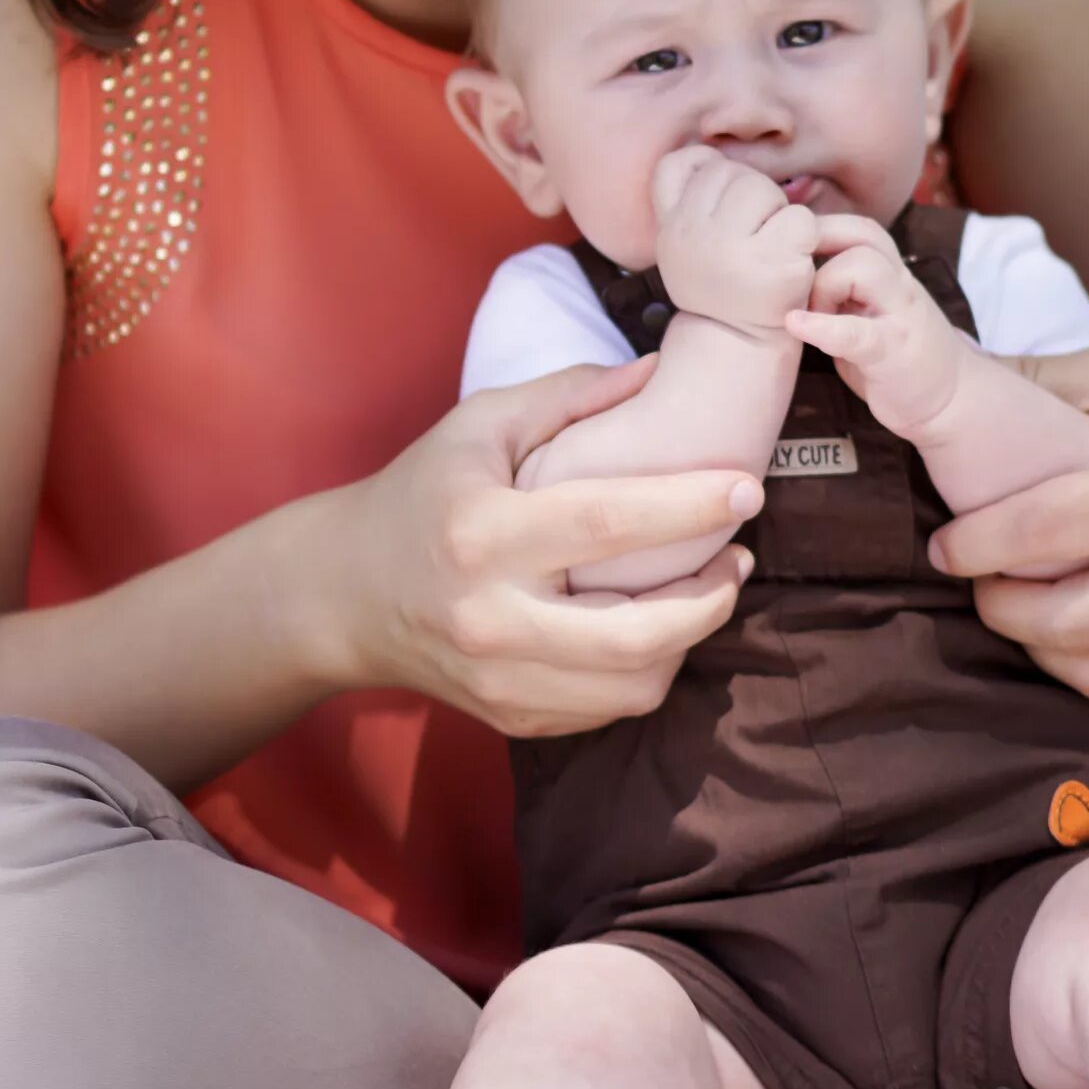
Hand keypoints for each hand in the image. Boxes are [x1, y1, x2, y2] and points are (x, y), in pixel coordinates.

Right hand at [337, 358, 761, 739]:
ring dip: (689, 638)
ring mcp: (501, 680)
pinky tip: (654, 625)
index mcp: (483, 535)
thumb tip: (655, 371)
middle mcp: (493, 618)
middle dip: (711, 597)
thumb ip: (569, 394)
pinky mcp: (511, 717)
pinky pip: (608, 708)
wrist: (341, 594)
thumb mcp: (478, 425)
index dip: (689, 508)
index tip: (747, 488)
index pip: (608, 524)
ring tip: (706, 591)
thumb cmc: (418, 495)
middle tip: (741, 556)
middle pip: (636, 633)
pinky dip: (648, 669)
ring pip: (634, 685)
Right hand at [651, 147, 816, 333]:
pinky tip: (791, 262)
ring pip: (765, 190)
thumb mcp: (683, 242)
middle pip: (732, 173)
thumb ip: (684, 195)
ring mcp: (732, 251)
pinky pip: (800, 219)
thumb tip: (708, 146)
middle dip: (752, 196)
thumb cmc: (720, 283)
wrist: (740, 344)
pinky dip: (805, 237)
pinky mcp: (774, 265)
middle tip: (753, 237)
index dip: (707, 172)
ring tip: (771, 247)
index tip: (721, 207)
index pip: (681, 162)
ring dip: (778, 213)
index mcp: (670, 228)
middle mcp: (693, 237)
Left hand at [791, 214, 962, 435]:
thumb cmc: (900, 357)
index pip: (863, 229)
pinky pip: (853, 331)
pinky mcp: (892, 354)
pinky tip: (795, 324)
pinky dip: (820, 326)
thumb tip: (792, 273)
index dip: (823, 227)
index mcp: (893, 277)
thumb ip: (845, 292)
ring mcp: (901, 317)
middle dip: (820, 242)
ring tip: (807, 313)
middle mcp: (900, 288)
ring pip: (863, 268)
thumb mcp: (874, 314)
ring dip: (823, 285)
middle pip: (865, 235)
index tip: (790, 248)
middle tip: (792, 273)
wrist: (954, 401)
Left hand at [924, 338, 1088, 704]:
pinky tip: (1074, 632)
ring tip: (1019, 607)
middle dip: (997, 606)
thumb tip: (946, 371)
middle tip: (977, 582)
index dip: (976, 546)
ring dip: (1037, 646)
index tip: (943, 547)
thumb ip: (1040, 381)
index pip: (1041, 534)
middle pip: (1059, 621)